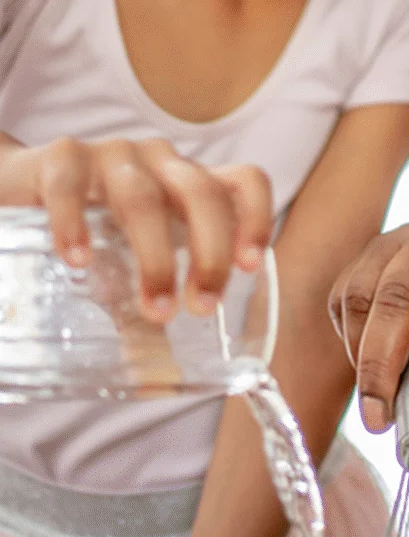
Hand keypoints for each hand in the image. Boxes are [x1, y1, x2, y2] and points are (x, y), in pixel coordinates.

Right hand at [0, 135, 271, 320]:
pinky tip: (77, 262)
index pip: (245, 181)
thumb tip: (161, 380)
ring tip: (154, 307)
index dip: (257, 217)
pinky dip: (74, 224)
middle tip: (201, 307)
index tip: (250, 266)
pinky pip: (69, 185)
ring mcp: (112, 156)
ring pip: (143, 198)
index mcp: (188, 185)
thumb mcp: (128, 265)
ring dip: (155, 256)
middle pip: (202, 194)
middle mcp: (160, 163)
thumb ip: (146, 307)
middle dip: (210, 253)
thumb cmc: (92, 228)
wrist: (16, 187)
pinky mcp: (60, 158)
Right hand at [328, 218, 408, 437]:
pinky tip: (373, 371)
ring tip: (379, 406)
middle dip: (385, 362)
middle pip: (400, 294)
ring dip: (363, 358)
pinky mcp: (363, 262)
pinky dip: (351, 344)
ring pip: (361, 297)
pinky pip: (343, 303)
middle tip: (381, 418)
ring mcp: (395, 245)